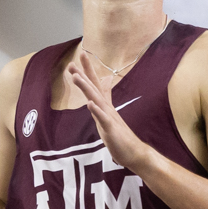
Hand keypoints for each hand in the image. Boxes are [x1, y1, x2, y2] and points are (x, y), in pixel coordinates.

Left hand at [65, 55, 151, 170]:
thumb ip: (107, 96)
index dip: (87, 70)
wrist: (134, 152)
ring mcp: (109, 117)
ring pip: (96, 100)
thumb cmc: (121, 134)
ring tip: (77, 77)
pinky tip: (89, 103)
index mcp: (104, 105)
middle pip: (94, 88)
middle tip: (73, 62)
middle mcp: (106, 108)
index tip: (80, 55)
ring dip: (86, 88)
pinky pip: (103, 119)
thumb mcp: (109, 113)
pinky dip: (96, 111)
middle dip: (84, 74)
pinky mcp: (111, 129)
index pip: (95, 84)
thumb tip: (106, 80)